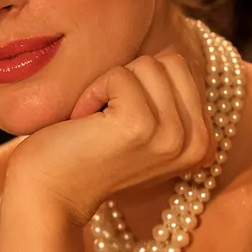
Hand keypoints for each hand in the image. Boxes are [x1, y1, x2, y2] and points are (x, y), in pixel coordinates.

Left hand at [4, 51, 212, 222]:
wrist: (48, 195)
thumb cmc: (87, 154)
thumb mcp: (144, 129)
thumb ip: (169, 100)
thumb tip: (179, 56)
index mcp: (203, 143)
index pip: (184, 69)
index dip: (142, 83)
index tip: (120, 120)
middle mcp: (197, 143)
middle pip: (171, 62)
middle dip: (130, 79)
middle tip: (107, 118)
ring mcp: (172, 136)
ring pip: (147, 64)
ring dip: (110, 86)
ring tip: (95, 123)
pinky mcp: (140, 126)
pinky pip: (119, 75)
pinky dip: (92, 92)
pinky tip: (83, 124)